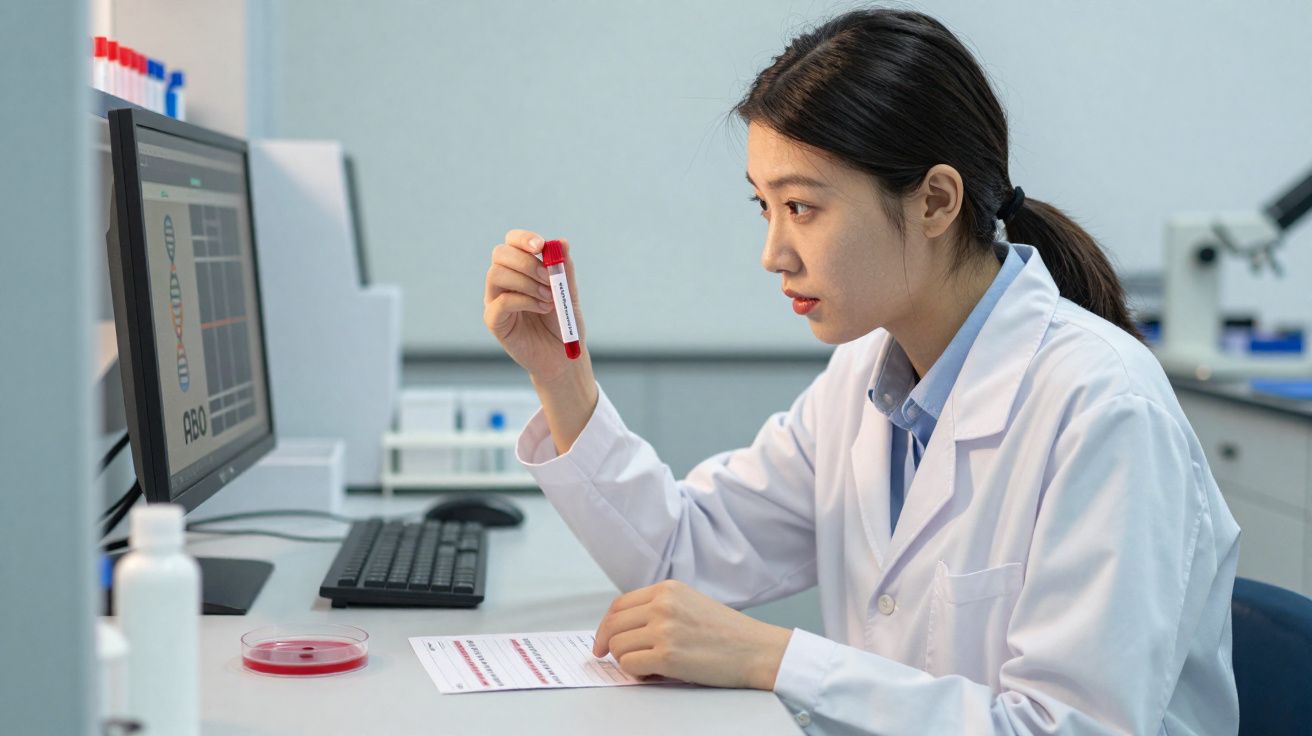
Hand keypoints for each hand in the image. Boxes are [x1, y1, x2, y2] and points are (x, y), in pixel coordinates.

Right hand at [483, 229, 587, 384]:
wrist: (563, 355)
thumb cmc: (564, 322)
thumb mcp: (569, 293)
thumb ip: (564, 269)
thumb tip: (563, 242)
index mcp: (520, 268)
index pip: (511, 242)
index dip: (523, 238)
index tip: (540, 246)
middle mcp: (504, 281)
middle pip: (500, 254)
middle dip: (525, 261)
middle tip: (548, 278)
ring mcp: (495, 300)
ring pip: (496, 274)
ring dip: (526, 283)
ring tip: (549, 298)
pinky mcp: (494, 321)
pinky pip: (500, 302)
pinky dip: (524, 301)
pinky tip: (542, 309)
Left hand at [592, 579, 792, 689]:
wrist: (756, 649)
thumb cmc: (728, 632)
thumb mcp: (690, 603)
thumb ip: (659, 608)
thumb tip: (626, 628)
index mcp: (667, 589)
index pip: (619, 605)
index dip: (606, 624)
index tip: (603, 638)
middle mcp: (662, 605)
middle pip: (612, 624)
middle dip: (605, 643)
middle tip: (605, 655)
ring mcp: (664, 629)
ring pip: (618, 646)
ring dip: (626, 660)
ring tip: (646, 665)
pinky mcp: (667, 656)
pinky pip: (629, 665)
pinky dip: (635, 673)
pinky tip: (652, 673)